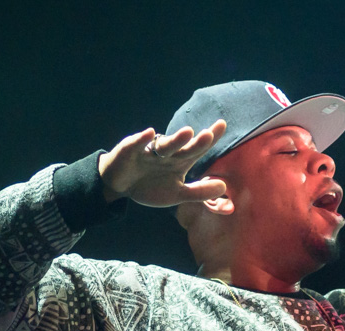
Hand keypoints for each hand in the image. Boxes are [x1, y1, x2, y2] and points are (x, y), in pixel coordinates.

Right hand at [97, 120, 227, 206]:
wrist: (120, 186)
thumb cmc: (150, 187)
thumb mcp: (177, 194)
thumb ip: (199, 192)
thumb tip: (224, 187)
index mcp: (180, 161)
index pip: (198, 149)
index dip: (210, 138)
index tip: (222, 124)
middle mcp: (168, 153)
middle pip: (184, 147)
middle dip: (196, 142)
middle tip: (209, 134)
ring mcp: (149, 151)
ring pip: (164, 146)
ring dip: (175, 139)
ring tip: (188, 132)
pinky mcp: (130, 150)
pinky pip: (136, 144)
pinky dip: (142, 139)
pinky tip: (148, 133)